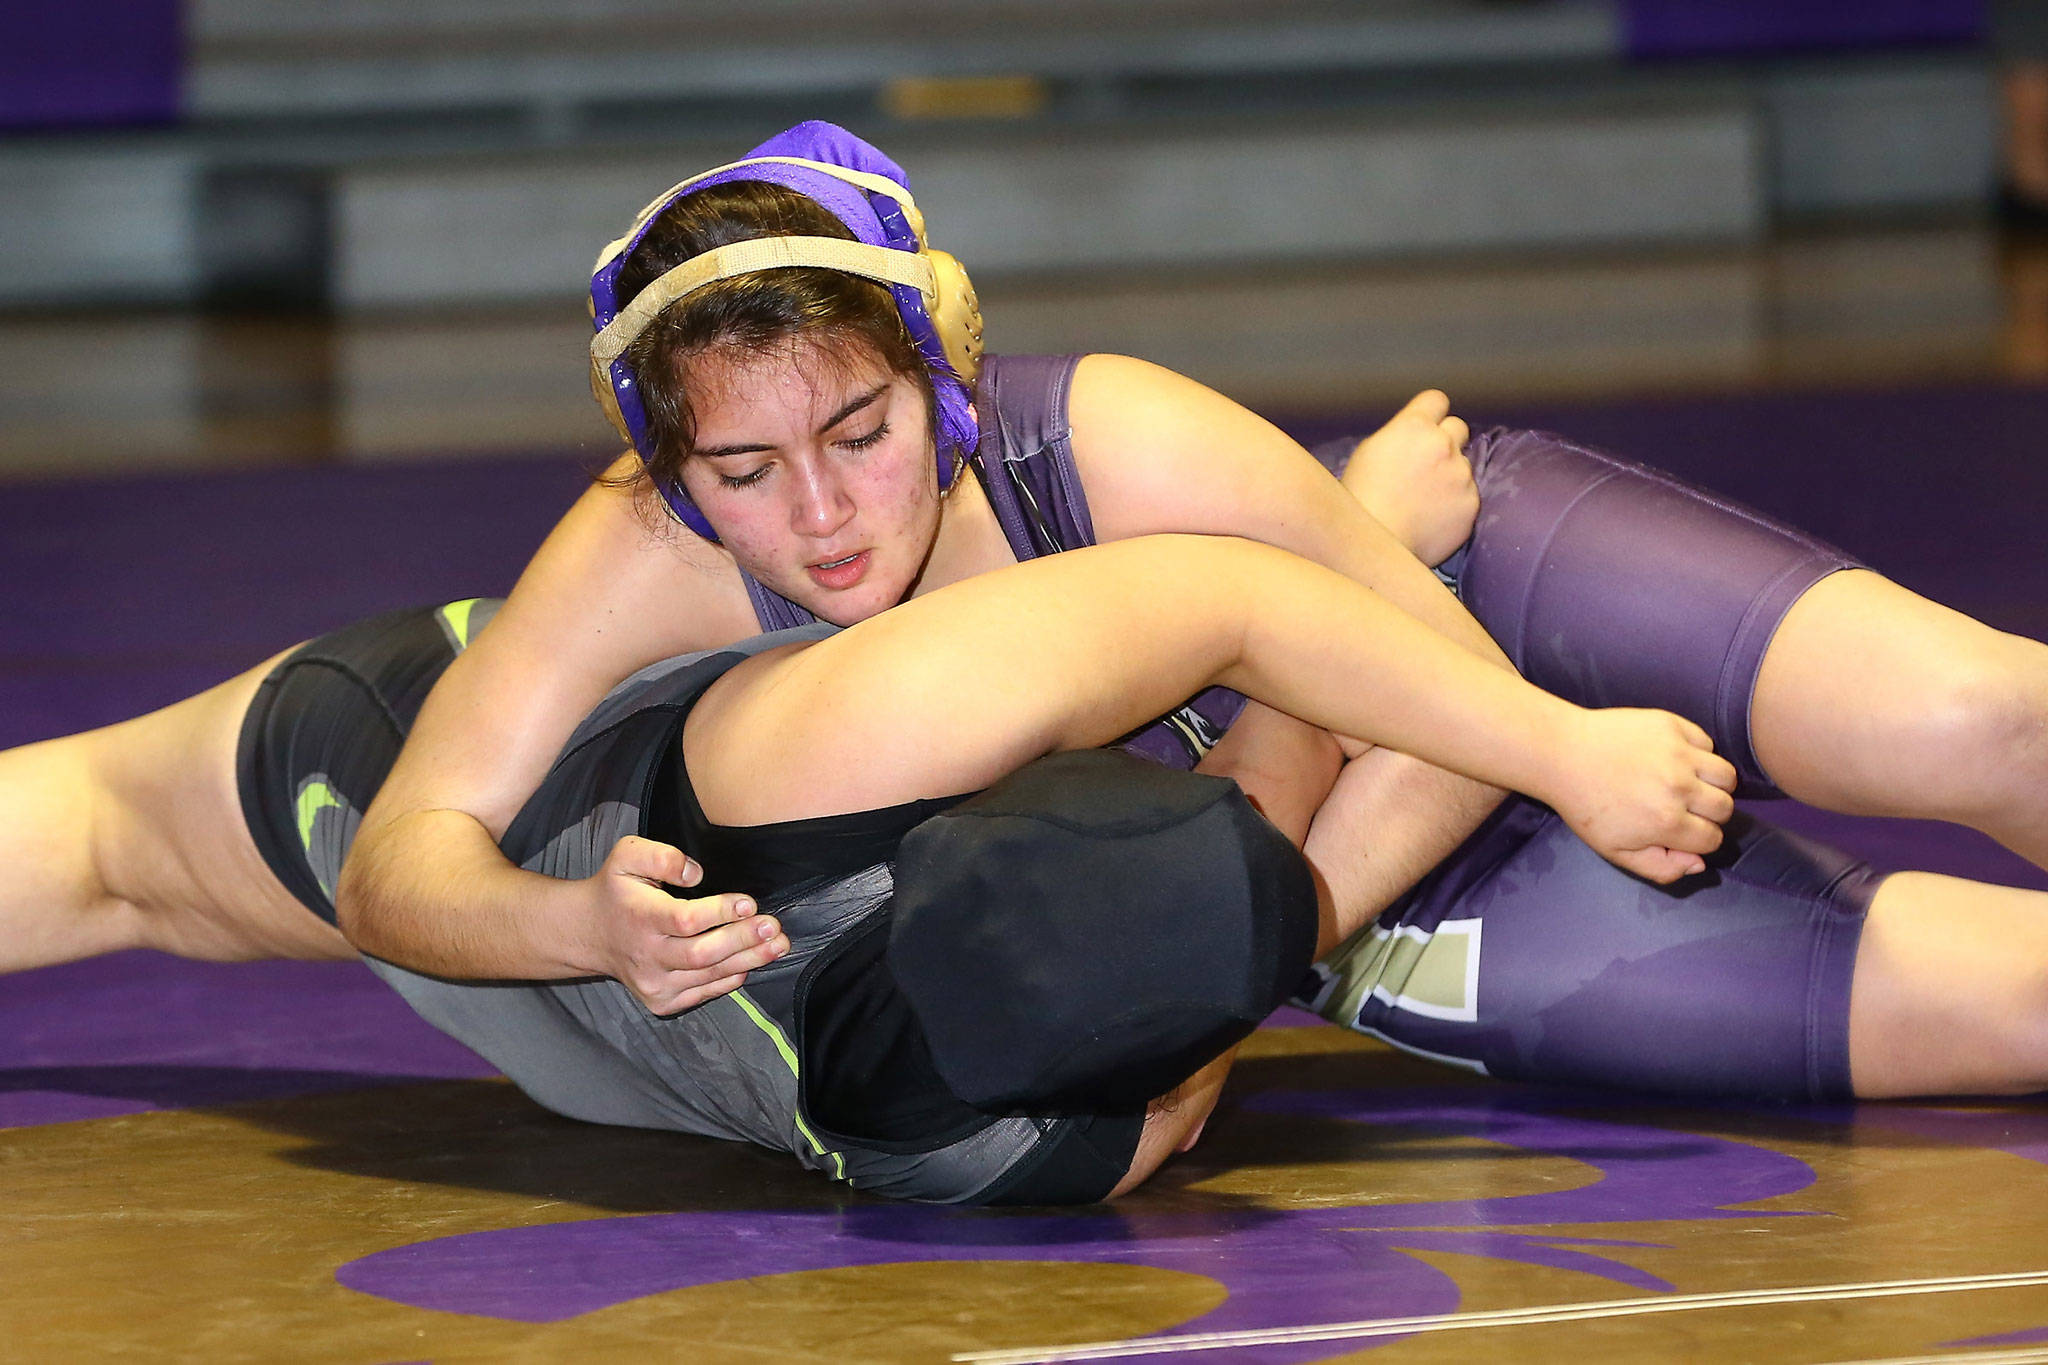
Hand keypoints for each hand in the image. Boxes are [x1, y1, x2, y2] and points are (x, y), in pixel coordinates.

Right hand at [584, 835, 787, 1013]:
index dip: (721, 912)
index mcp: (639, 917)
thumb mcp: (627, 856)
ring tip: (777, 945)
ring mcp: (652, 983)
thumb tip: (695, 874)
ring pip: (708, 976)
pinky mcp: (660, 1000)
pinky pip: (703, 993)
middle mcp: (646, 955)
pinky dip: (729, 979)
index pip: (685, 920)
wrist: (588, 933)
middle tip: (774, 927)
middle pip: (702, 954)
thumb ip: (662, 856)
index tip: (749, 902)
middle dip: (744, 940)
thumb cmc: (615, 889)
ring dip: (748, 960)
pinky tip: (750, 963)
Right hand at [1340, 389, 1477, 566]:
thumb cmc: (1361, 499)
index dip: (1430, 413)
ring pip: (1463, 464)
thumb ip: (1399, 434)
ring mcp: (1461, 474)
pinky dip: (1455, 502)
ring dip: (1449, 474)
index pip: (1437, 400)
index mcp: (1414, 426)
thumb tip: (1414, 433)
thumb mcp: (1369, 452)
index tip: (1427, 424)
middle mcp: (1443, 444)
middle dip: (1445, 440)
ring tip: (1422, 498)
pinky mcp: (1470, 503)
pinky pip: (1467, 494)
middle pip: (1458, 427)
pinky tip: (1431, 515)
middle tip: (1426, 463)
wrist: (1375, 544)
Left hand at [1544, 709, 1737, 883]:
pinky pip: (1707, 744)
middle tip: (1683, 808)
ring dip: (1713, 785)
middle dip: (1710, 815)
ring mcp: (1678, 753)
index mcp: (1666, 822)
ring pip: (1727, 776)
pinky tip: (1674, 759)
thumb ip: (1661, 867)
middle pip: (1725, 808)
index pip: (1713, 839)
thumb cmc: (1585, 807)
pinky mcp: (1672, 725)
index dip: (1698, 840)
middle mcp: (1679, 787)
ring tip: (1689, 785)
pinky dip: (1699, 754)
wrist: (1562, 755)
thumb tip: (1700, 864)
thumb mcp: (1615, 850)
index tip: (1680, 831)